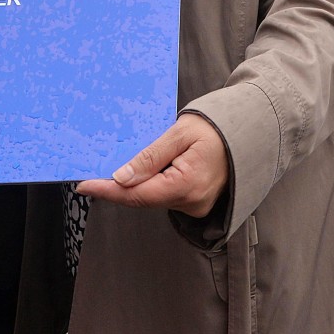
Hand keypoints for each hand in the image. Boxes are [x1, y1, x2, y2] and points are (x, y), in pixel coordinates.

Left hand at [76, 113, 228, 217]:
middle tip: (95, 172)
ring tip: (126, 164)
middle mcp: (192, 202)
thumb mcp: (180, 133)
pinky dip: (153, 184)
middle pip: (144, 198)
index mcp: (187, 184)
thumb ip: (150, 156)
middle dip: (119, 186)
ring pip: (154, 198)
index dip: (108, 191)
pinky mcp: (197, 204)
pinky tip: (148, 170)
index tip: (83, 185)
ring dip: (137, 184)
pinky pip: (166, 195)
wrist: (249, 133)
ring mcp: (196, 206)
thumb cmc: (216, 127)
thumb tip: (121, 178)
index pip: (137, 194)